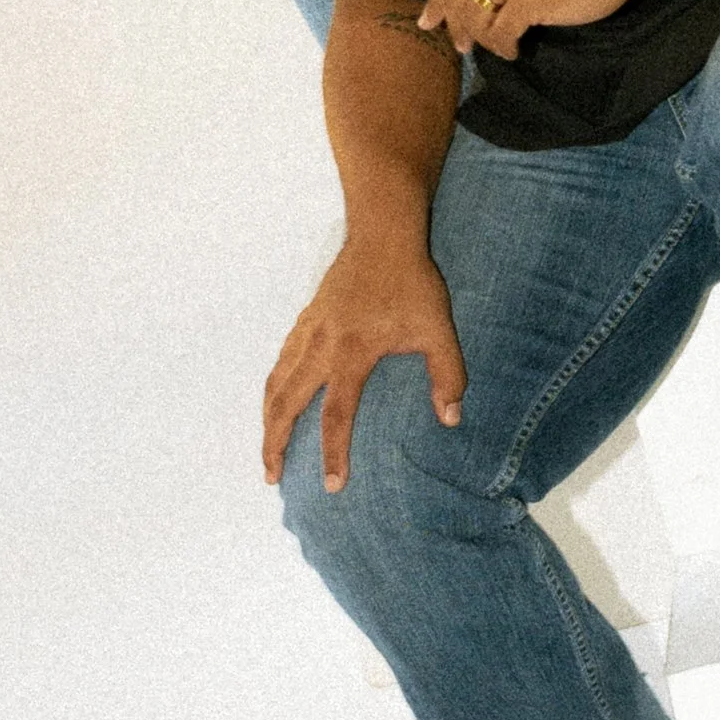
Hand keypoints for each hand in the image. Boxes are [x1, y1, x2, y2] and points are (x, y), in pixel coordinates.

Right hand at [261, 238, 464, 491]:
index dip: (332, 454)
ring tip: (267, 446)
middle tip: (271, 477)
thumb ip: (448, 374)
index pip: (336, 415)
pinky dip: (273, 385)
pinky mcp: (307, 316)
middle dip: (275, 444)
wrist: (383, 232)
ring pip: (276, 381)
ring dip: (267, 417)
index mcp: (351, 353)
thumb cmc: (413, 280)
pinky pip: (281, 359)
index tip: (331, 487)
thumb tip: (452, 418)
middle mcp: (321, 346)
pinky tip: (278, 397)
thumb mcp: (438, 328)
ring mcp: (308, 329)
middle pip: (285, 404)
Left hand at [420, 0, 642, 57]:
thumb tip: (454, 1)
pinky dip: (504, 48)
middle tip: (463, 46)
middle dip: (456, 26)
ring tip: (499, 46)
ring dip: (483, 39)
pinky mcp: (527, 0)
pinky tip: (515, 50)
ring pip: (475, 19)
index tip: (428, 22)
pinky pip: (500, 34)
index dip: (436, 0)